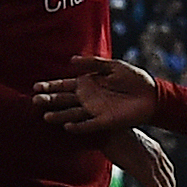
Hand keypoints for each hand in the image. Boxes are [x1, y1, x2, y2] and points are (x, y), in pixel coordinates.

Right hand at [36, 55, 156, 134]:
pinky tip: (67, 126)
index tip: (36, 87)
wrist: (151, 95)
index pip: (64, 85)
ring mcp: (94, 111)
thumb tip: (71, 60)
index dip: (50, 86)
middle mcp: (87, 99)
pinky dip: (78, 126)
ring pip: (72, 114)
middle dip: (49, 100)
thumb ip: (93, 64)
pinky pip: (88, 125)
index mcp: (87, 84)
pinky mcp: (105, 122)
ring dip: (59, 115)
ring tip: (45, 116)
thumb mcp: (113, 66)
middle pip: (63, 100)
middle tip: (35, 101)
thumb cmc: (133, 79)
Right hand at [106, 125, 177, 186]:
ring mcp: (153, 165)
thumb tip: (124, 155)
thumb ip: (130, 150)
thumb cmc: (110, 133)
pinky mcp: (146, 173)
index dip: (169, 182)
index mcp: (154, 148)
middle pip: (169, 180)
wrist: (108, 129)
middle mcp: (158, 156)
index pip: (167, 169)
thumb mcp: (126, 141)